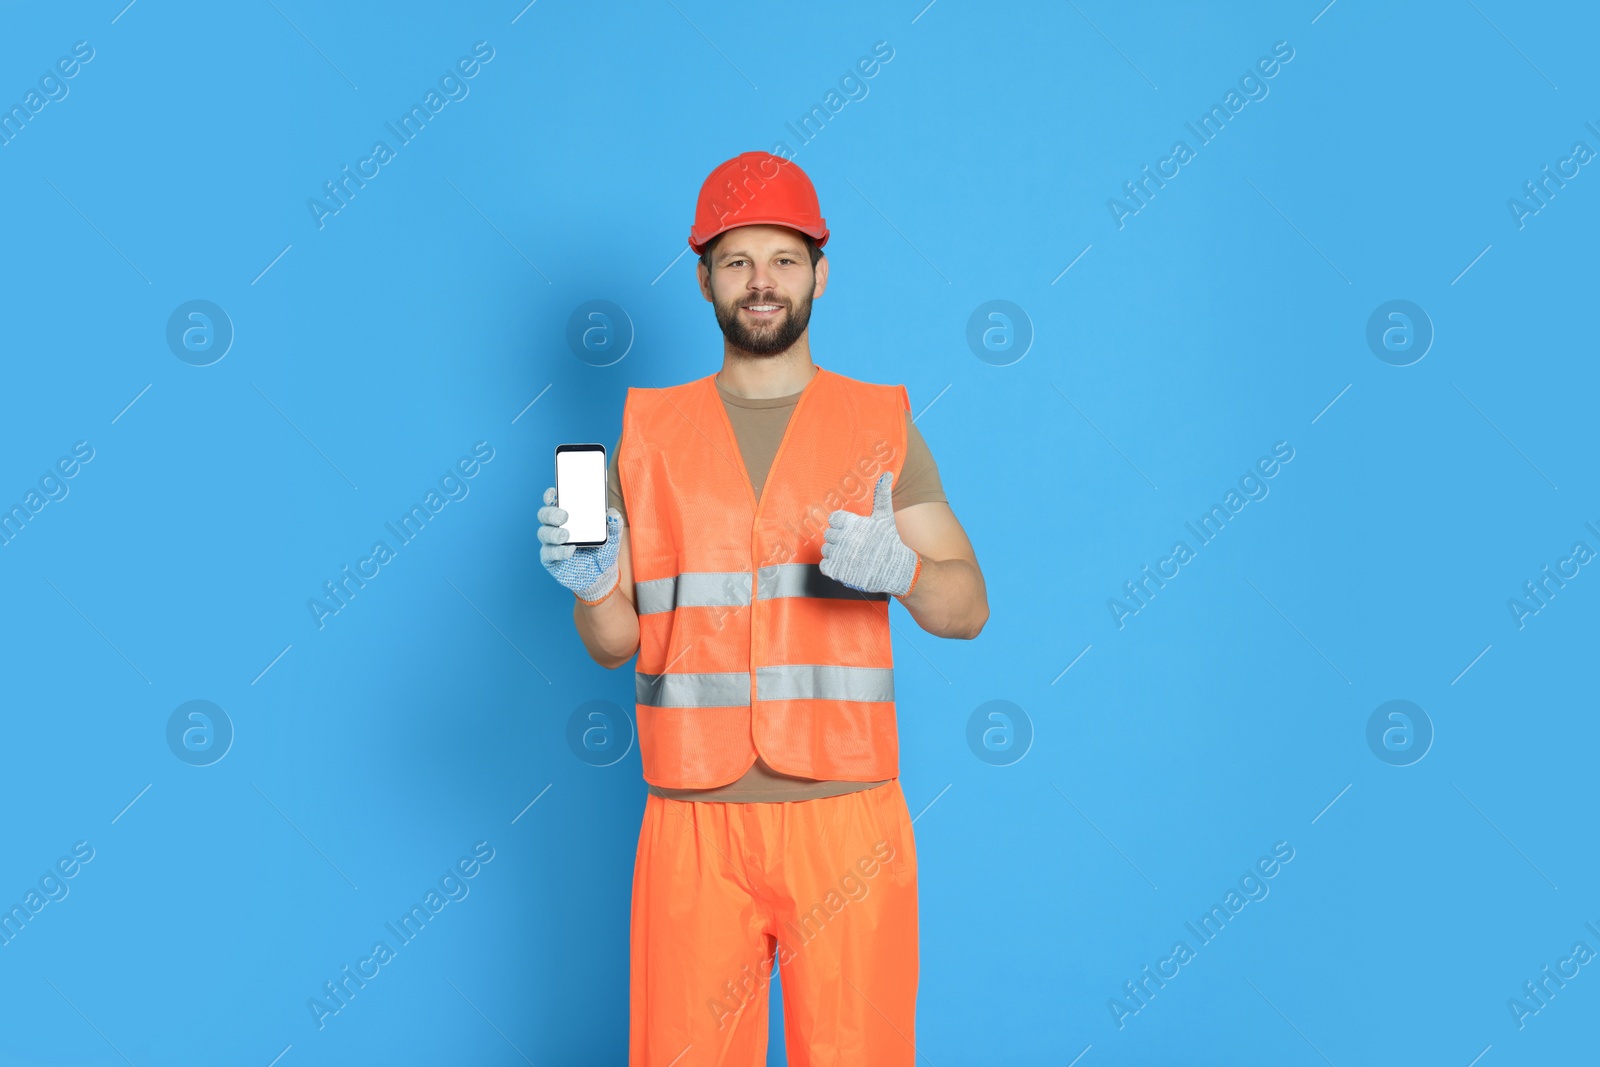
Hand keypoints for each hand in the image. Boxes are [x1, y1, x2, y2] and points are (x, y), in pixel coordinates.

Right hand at [538, 486, 622, 602]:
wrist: (600, 576)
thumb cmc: (603, 552)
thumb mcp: (613, 538)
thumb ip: (615, 525)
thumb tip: (612, 513)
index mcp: (569, 517)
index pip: (555, 502)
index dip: (551, 496)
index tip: (554, 493)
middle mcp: (556, 527)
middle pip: (544, 515)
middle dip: (551, 513)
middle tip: (564, 516)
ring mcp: (551, 543)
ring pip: (543, 533)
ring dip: (553, 533)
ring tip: (566, 536)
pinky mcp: (550, 559)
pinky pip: (548, 553)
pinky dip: (558, 551)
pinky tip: (570, 551)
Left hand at [818, 471, 920, 596]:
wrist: (896, 569)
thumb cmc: (890, 542)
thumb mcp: (885, 517)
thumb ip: (882, 495)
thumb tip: (887, 474)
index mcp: (852, 523)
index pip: (833, 519)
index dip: (841, 525)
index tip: (851, 531)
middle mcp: (844, 538)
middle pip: (829, 535)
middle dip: (839, 539)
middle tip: (854, 545)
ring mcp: (840, 555)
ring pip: (826, 550)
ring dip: (835, 553)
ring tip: (851, 556)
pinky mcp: (838, 571)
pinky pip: (824, 566)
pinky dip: (831, 567)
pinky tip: (844, 565)